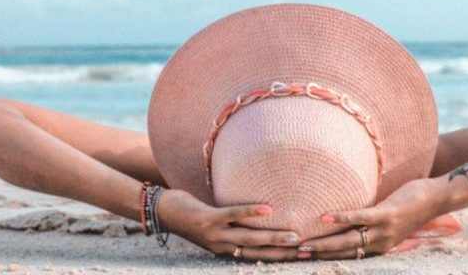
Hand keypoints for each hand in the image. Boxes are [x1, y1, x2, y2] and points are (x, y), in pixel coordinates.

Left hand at [156, 189, 304, 261]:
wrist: (160, 212)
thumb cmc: (191, 215)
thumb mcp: (214, 226)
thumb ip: (233, 225)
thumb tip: (258, 217)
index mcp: (226, 250)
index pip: (258, 257)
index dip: (280, 257)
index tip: (304, 254)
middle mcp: (222, 246)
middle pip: (258, 252)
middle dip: (282, 253)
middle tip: (307, 250)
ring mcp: (215, 234)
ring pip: (249, 238)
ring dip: (272, 239)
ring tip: (294, 237)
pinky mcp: (208, 219)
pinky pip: (232, 215)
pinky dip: (251, 212)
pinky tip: (268, 210)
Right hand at [299, 177, 445, 259]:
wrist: (438, 198)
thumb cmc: (411, 206)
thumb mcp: (388, 221)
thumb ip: (369, 223)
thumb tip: (348, 217)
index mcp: (378, 246)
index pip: (347, 256)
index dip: (324, 258)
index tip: (302, 258)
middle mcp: (379, 243)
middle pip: (343, 252)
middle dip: (318, 254)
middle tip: (294, 255)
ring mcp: (383, 230)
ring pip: (348, 240)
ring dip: (324, 242)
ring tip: (303, 243)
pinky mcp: (387, 214)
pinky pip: (361, 217)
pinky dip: (342, 219)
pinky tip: (326, 218)